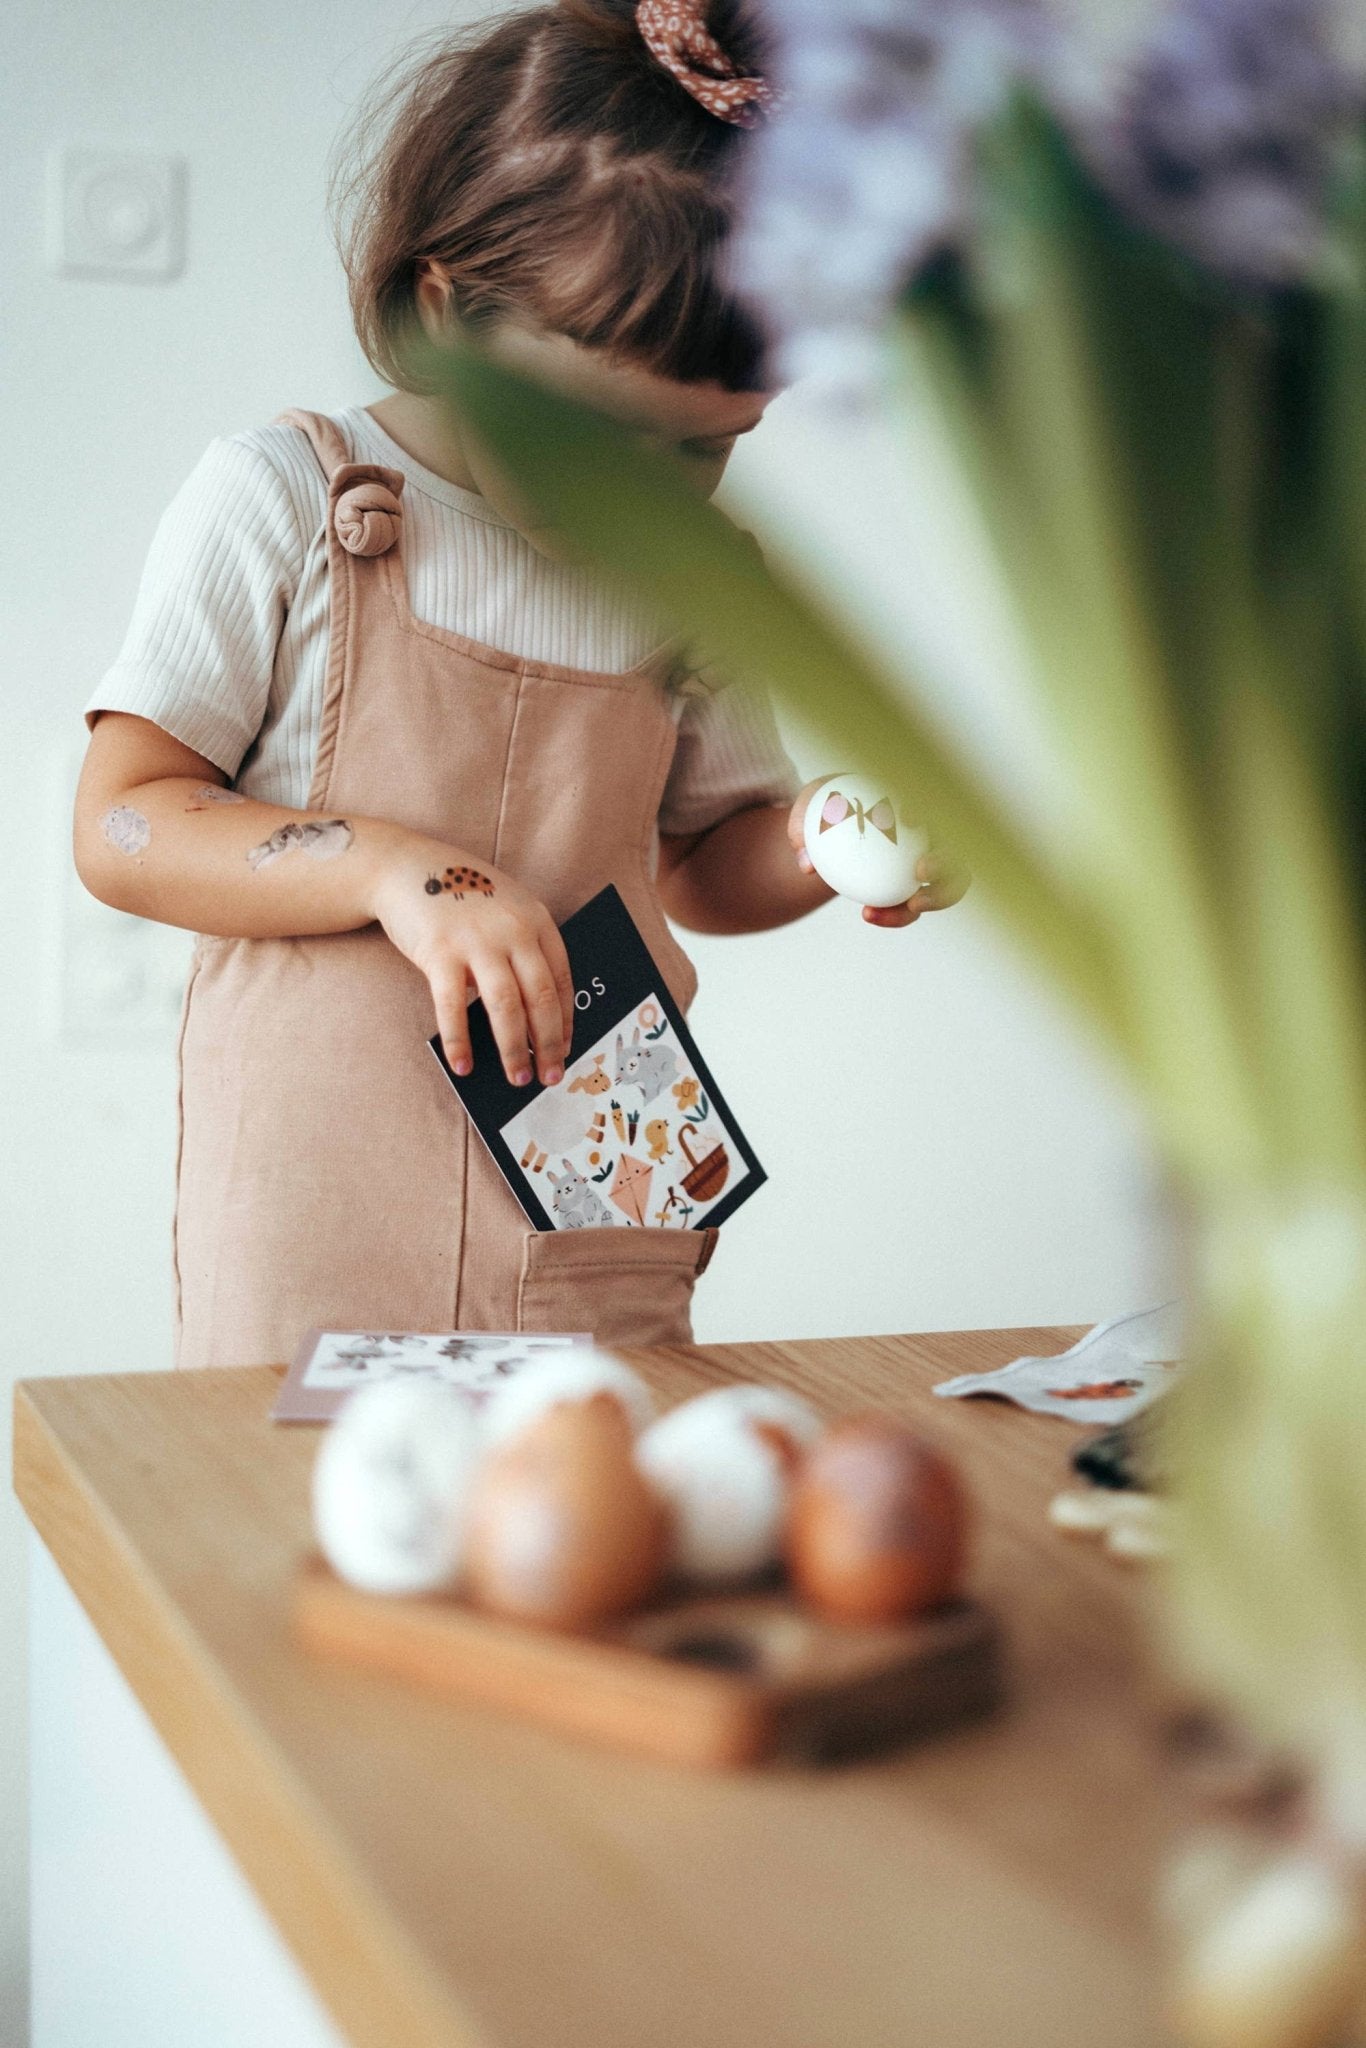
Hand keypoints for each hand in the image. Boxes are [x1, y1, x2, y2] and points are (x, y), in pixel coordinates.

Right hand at [369, 836, 574, 1085]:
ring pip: (506, 1007)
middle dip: (548, 1044)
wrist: (405, 867)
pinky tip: (463, 1065)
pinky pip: (454, 1007)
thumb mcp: (504, 908)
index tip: (565, 1049)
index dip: (566, 1020)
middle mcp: (513, 930)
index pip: (560, 979)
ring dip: (514, 1049)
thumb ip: (521, 947)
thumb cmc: (458, 894)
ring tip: (518, 1079)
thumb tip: (530, 1014)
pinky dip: (460, 1041)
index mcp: (535, 919)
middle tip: (549, 1077)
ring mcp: (477, 941)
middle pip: (540, 998)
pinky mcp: (440, 952)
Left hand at [786, 780, 969, 927]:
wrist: (830, 827)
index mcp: (916, 798)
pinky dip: (898, 914)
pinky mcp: (918, 889)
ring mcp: (931, 861)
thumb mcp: (809, 805)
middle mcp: (933, 830)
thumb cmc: (826, 805)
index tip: (909, 817)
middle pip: (960, 844)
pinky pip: (915, 906)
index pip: (935, 799)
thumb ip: (804, 825)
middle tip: (922, 870)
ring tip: (913, 905)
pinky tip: (868, 915)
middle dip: (950, 857)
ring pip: (952, 882)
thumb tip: (807, 863)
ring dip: (939, 896)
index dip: (932, 807)